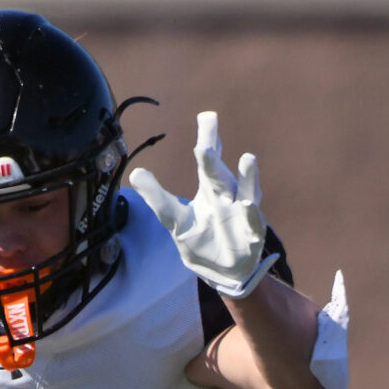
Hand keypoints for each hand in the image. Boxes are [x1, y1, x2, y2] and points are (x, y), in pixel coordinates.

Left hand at [126, 111, 274, 298]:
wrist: (225, 273)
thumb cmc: (201, 241)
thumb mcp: (175, 220)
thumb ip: (158, 198)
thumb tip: (135, 173)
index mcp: (210, 190)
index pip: (207, 163)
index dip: (208, 140)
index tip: (206, 116)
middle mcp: (228, 197)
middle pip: (219, 176)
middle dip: (213, 161)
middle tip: (203, 145)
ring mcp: (241, 216)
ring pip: (245, 193)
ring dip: (246, 177)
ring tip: (248, 158)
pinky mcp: (252, 237)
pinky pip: (254, 225)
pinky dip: (252, 215)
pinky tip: (248, 205)